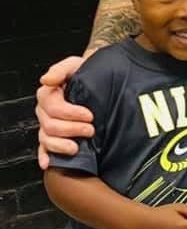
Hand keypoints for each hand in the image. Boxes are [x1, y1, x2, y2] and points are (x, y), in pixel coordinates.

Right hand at [36, 55, 94, 169]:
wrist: (100, 81)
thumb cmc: (88, 73)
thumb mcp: (77, 65)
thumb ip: (61, 69)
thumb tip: (46, 80)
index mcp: (50, 94)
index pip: (52, 106)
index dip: (70, 112)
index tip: (90, 115)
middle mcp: (46, 111)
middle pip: (50, 125)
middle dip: (71, 129)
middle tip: (91, 129)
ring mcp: (49, 125)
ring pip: (46, 139)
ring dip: (61, 145)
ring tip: (78, 147)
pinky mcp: (54, 137)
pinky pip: (44, 148)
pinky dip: (45, 156)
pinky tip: (48, 163)